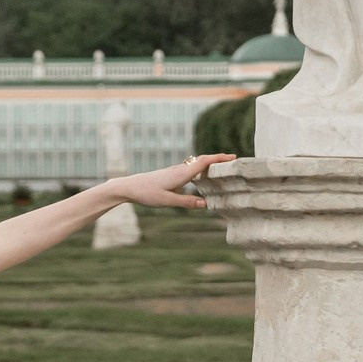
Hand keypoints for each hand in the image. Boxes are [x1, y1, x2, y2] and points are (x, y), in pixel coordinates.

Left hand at [110, 153, 231, 213]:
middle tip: (233, 160)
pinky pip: (190, 169)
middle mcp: (180, 169)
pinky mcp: (171, 174)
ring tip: (222, 167)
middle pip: (202, 160)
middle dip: (218, 159)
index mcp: (181, 174)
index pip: (204, 162)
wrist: (129, 187)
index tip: (233, 157)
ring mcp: (175, 171)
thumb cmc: (147, 193)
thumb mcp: (167, 201)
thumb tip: (205, 205)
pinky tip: (201, 176)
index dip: (219, 158)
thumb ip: (186, 202)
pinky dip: (200, 168)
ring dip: (209, 163)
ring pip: (196, 164)